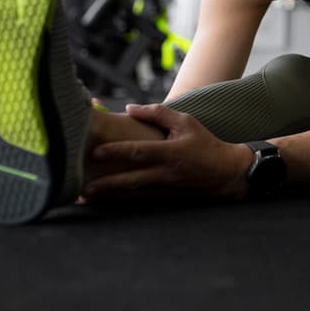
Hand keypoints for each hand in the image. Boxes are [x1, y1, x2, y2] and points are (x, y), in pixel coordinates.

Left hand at [82, 104, 251, 200]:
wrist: (229, 173)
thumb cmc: (205, 143)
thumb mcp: (185, 122)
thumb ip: (157, 113)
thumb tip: (129, 108)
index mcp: (169, 153)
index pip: (137, 153)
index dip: (115, 152)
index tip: (95, 153)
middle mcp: (165, 174)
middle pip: (129, 181)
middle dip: (105, 185)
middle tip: (81, 188)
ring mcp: (165, 189)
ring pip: (131, 194)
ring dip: (108, 197)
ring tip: (83, 198)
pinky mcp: (165, 198)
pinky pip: (138, 200)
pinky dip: (120, 201)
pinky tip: (104, 202)